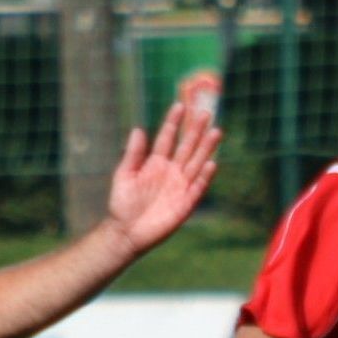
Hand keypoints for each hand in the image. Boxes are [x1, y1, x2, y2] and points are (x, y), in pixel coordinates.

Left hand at [105, 103, 219, 254]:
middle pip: (186, 147)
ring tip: (216, 131)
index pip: (167, 138)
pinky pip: (197, 187)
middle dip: (195, 131)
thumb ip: (133, 154)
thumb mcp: (124, 175)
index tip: (179, 106)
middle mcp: (171, 171)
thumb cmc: (122, 204)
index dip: (173, 122)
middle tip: (205, 113)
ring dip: (206, 148)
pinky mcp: (185, 203)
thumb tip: (138, 129)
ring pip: (196, 163)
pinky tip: (211, 163)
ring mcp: (179, 186)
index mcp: (155, 163)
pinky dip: (204, 176)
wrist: (126, 232)